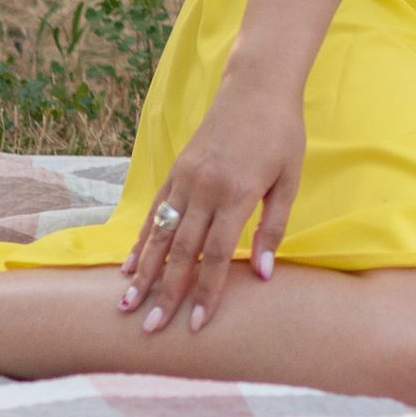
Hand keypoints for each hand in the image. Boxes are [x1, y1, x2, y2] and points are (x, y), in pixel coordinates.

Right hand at [121, 74, 304, 337]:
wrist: (256, 87)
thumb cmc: (281, 135)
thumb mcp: (289, 180)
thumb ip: (274, 229)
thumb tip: (263, 275)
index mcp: (237, 194)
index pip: (217, 256)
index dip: (206, 293)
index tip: (195, 325)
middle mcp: (205, 189)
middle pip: (181, 252)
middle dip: (166, 294)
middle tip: (151, 329)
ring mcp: (185, 179)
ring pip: (160, 235)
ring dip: (143, 273)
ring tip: (126, 305)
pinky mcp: (175, 171)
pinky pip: (155, 212)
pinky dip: (140, 240)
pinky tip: (128, 266)